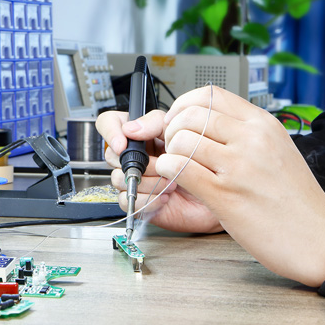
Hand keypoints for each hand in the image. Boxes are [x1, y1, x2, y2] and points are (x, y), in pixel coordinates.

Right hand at [96, 109, 221, 233]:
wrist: (214, 189)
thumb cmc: (198, 158)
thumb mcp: (177, 131)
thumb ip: (155, 123)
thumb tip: (130, 128)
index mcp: (139, 134)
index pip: (109, 123)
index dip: (111, 132)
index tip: (123, 143)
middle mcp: (133, 155)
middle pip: (111, 155)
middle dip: (138, 162)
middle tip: (160, 164)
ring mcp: (134, 178)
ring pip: (119, 179)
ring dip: (147, 181)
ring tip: (168, 180)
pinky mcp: (138, 200)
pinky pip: (128, 200)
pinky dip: (148, 199)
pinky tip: (164, 195)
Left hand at [158, 85, 324, 286]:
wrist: (319, 238)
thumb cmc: (297, 200)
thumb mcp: (278, 149)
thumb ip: (246, 132)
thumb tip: (211, 122)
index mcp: (262, 124)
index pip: (210, 94)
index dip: (185, 105)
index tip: (180, 120)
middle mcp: (251, 139)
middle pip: (191, 115)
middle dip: (173, 129)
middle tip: (174, 146)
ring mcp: (238, 166)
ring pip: (182, 140)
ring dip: (170, 152)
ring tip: (177, 165)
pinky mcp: (225, 195)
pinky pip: (180, 168)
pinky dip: (168, 170)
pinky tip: (175, 178)